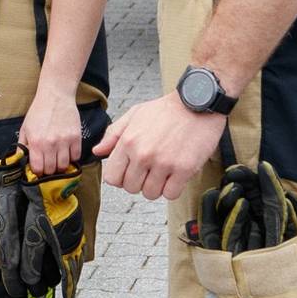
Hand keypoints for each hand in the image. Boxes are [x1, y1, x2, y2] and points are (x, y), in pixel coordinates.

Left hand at [16, 88, 85, 176]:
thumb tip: (21, 161)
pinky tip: (67, 152)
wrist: (55, 96)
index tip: (38, 169)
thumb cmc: (39, 111)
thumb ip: (23, 146)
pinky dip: (72, 157)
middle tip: (48, 165)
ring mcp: (65, 141)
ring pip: (65, 165)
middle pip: (52, 170)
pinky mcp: (76, 137)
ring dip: (60, 165)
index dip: (38, 172)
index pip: (38, 169)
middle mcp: (51, 144)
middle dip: (49, 171)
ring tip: (57, 159)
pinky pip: (76, 156)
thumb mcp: (25, 128)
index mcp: (36, 142)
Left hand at [95, 92, 225, 201]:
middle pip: (131, 188)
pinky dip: (173, 189)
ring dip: (156, 187)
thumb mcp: (134, 115)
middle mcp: (143, 154)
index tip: (130, 171)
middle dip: (139, 182)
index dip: (120, 177)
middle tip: (150, 170)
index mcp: (128, 141)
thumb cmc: (167, 110)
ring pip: (150, 194)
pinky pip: (171, 194)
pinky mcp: (184, 169)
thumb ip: (113, 134)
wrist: (198, 103)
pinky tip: (175, 176)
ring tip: (163, 172)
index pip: (112, 178)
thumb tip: (97, 152)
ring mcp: (164, 163)